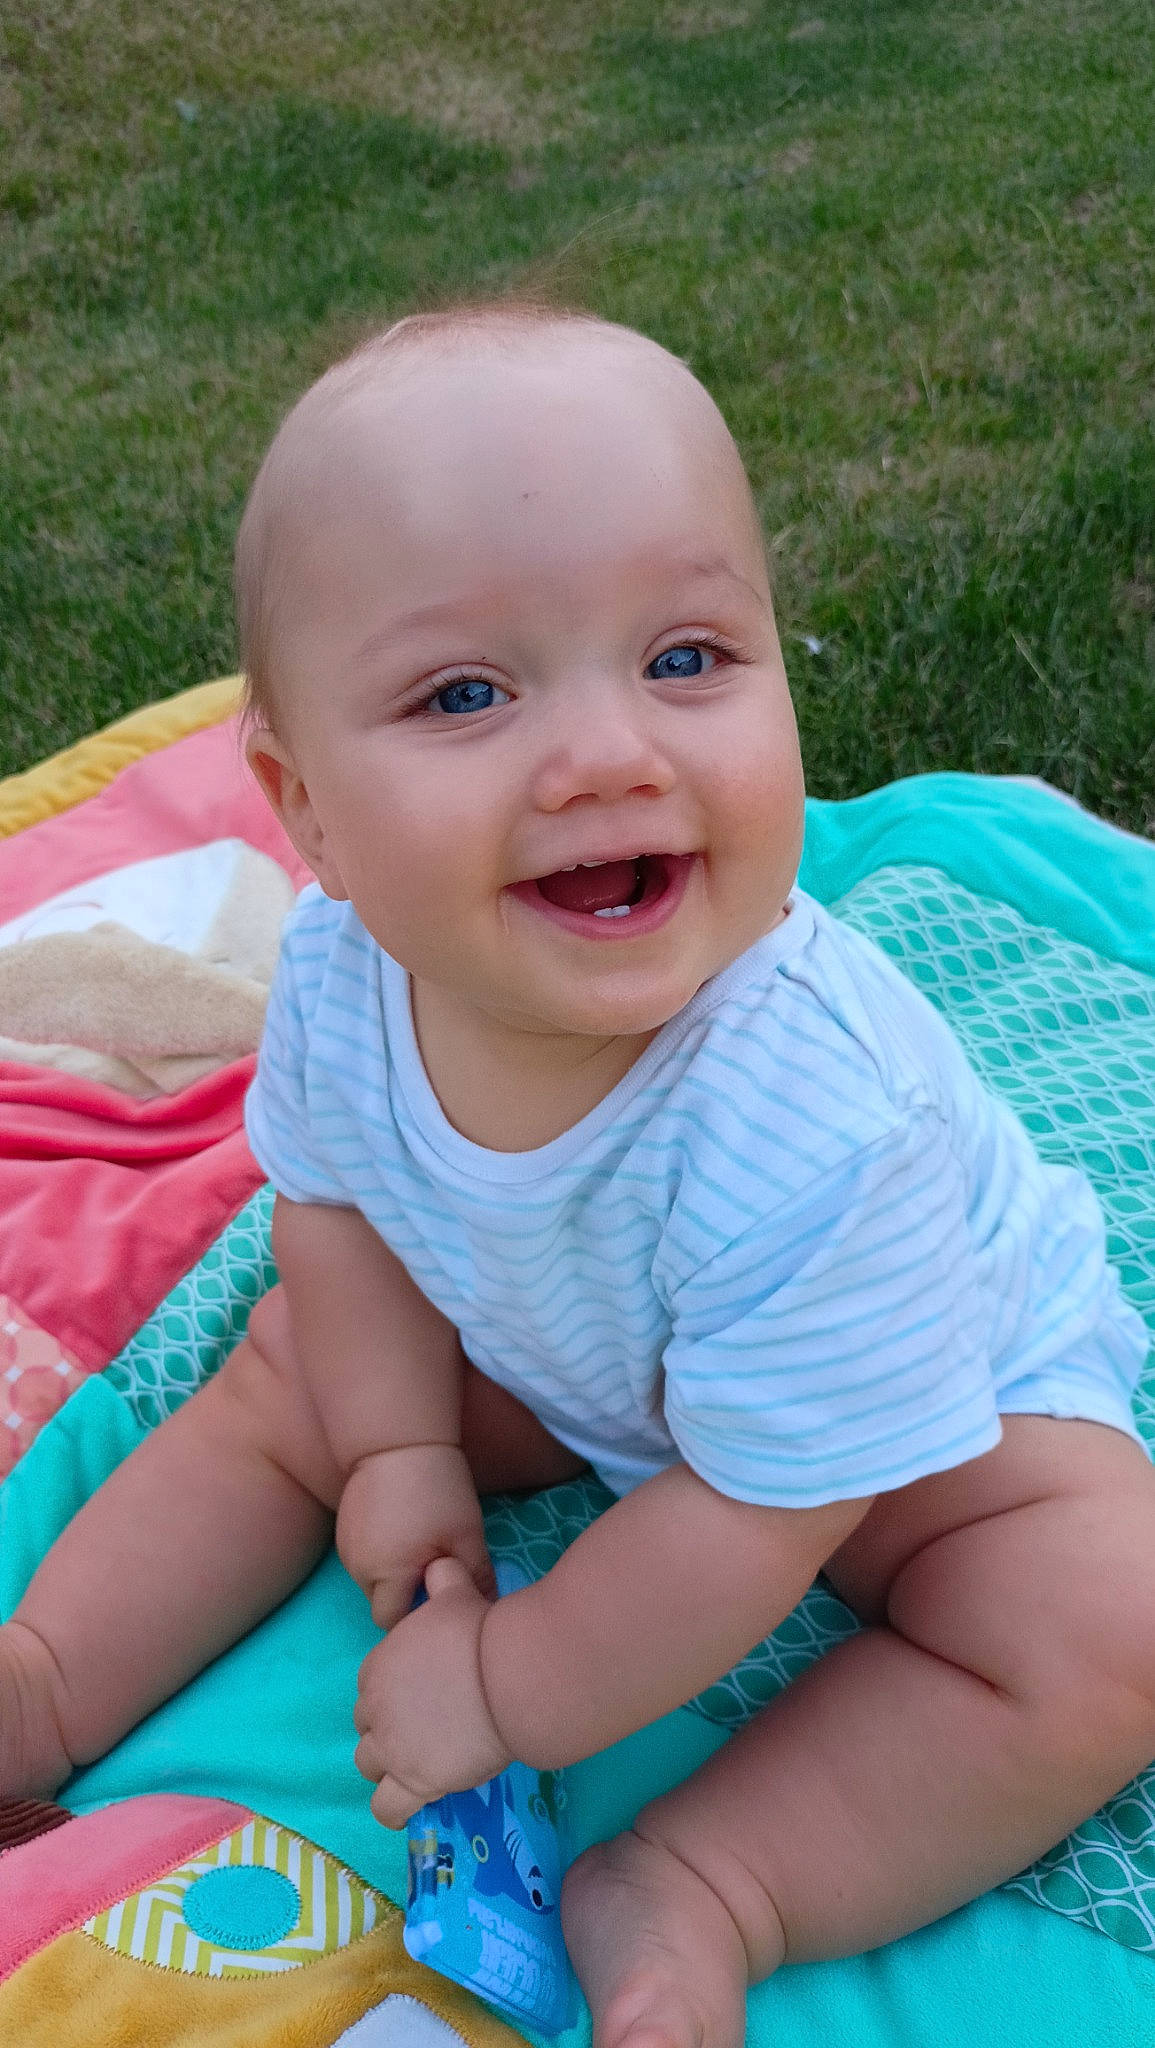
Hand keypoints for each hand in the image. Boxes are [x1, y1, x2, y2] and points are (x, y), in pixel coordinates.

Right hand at [336, 1443, 495, 1628]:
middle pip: (380, 1601)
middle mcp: (358, 1569)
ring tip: (417, 1538)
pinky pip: (362, 1555)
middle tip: (433, 1563)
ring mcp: (346, 1547)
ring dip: (391, 1571)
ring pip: (371, 1578)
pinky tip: (400, 1524)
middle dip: (404, 1593)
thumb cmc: (436, 1489)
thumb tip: (486, 1605)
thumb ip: (476, 1575)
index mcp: (388, 1577)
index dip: (416, 1614)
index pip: (392, 1621)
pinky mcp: (342, 1527)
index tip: (439, 1591)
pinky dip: (380, 1550)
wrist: (397, 1438)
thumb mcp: (466, 1534)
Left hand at [353, 1556, 511, 1827]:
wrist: (505, 1678)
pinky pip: (386, 1808)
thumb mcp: (456, 1593)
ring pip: (368, 1764)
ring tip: (421, 1762)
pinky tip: (413, 1803)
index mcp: (378, 1666)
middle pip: (365, 1725)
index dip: (393, 1692)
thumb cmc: (480, 1632)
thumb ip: (442, 1578)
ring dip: (388, 1765)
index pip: (369, 1686)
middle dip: (388, 1727)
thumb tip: (440, 1564)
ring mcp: (392, 1748)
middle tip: (426, 1727)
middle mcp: (375, 1708)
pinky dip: (395, 1808)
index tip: (421, 1694)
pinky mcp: (414, 1781)